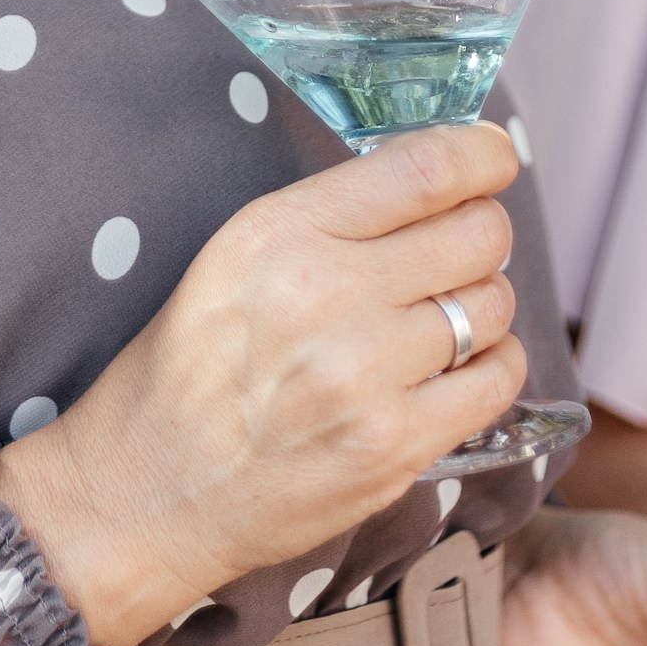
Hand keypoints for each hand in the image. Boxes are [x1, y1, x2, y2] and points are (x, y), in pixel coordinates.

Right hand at [0, 122, 525, 645]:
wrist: (147, 490)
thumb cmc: (191, 369)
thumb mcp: (234, 256)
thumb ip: (330, 216)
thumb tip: (439, 181)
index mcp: (281, 232)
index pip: (426, 168)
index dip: (482, 155)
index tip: (492, 159)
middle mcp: (325, 294)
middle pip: (478, 233)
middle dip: (480, 236)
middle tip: (453, 257)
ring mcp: (363, 376)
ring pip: (494, 305)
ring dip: (482, 307)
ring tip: (437, 326)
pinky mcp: (392, 447)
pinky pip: (499, 380)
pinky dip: (493, 367)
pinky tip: (455, 371)